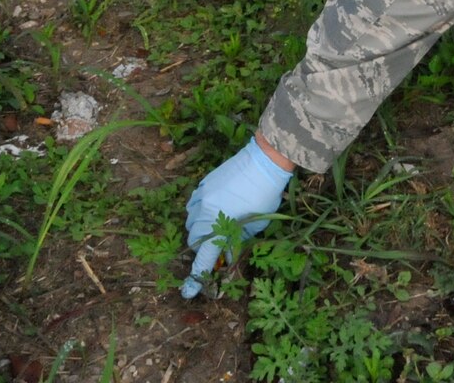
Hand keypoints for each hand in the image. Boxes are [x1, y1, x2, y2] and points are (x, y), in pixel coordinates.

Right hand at [182, 137, 292, 296]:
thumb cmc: (264, 196)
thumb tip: (226, 253)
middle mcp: (205, 213)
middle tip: (216, 247)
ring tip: (215, 226)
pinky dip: (198, 211)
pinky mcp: (203, 184)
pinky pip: (193, 203)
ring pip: (190, 221)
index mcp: (220, 227)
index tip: (189, 291)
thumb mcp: (255, 226)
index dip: (197, 276)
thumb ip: (237, 241)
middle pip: (194, 239)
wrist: (263, 162)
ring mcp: (202, 197)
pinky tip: (212, 208)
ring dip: (199, 228)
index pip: (204, 258)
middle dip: (202, 247)